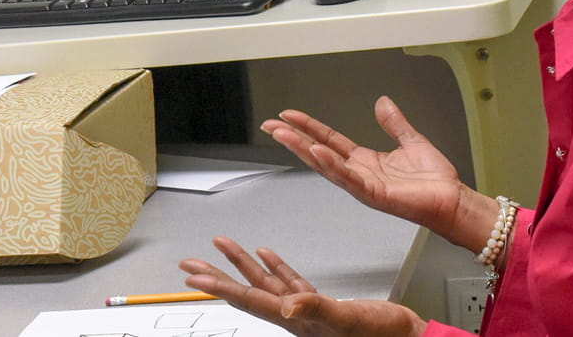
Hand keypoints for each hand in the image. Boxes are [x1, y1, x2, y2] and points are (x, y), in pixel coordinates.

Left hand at [181, 236, 424, 336]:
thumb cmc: (382, 334)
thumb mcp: (347, 319)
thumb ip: (316, 308)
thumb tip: (288, 306)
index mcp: (296, 320)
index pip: (250, 300)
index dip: (221, 287)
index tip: (196, 278)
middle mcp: (294, 316)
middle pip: (247, 292)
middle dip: (217, 276)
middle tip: (190, 264)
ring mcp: (306, 310)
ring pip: (265, 282)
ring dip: (243, 263)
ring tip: (221, 245)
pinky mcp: (321, 304)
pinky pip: (291, 281)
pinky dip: (277, 266)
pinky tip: (266, 253)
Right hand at [265, 98, 494, 248]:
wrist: (452, 200)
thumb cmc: (436, 181)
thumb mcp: (411, 141)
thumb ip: (394, 123)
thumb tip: (383, 102)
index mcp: (364, 161)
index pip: (329, 139)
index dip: (308, 127)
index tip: (289, 115)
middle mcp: (358, 173)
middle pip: (317, 152)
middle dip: (292, 139)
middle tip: (270, 125)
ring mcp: (362, 185)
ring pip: (325, 164)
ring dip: (302, 149)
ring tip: (283, 134)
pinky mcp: (372, 194)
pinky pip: (347, 178)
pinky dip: (331, 165)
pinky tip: (316, 152)